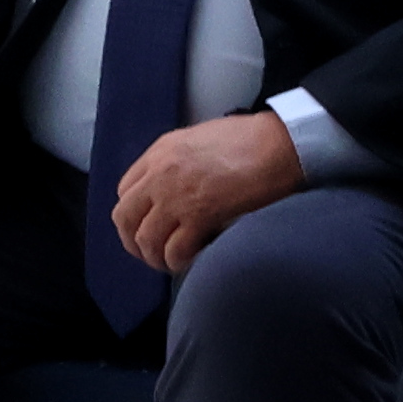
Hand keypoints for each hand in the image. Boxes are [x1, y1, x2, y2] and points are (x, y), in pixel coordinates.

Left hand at [108, 106, 302, 274]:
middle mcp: (160, 174)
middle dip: (134, 242)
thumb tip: (176, 188)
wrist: (278, 144)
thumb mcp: (199, 138)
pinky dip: (178, 261)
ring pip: (146, 240)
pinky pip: (174, 250)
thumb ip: (178, 160)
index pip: (124, 191)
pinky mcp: (199, 216)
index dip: (134, 214)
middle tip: (151, 253)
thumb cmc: (249, 139)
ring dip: (155, 257)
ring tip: (171, 262)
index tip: (148, 224)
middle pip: (125, 218)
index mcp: (160, 151)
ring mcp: (177, 196)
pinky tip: (190, 261)